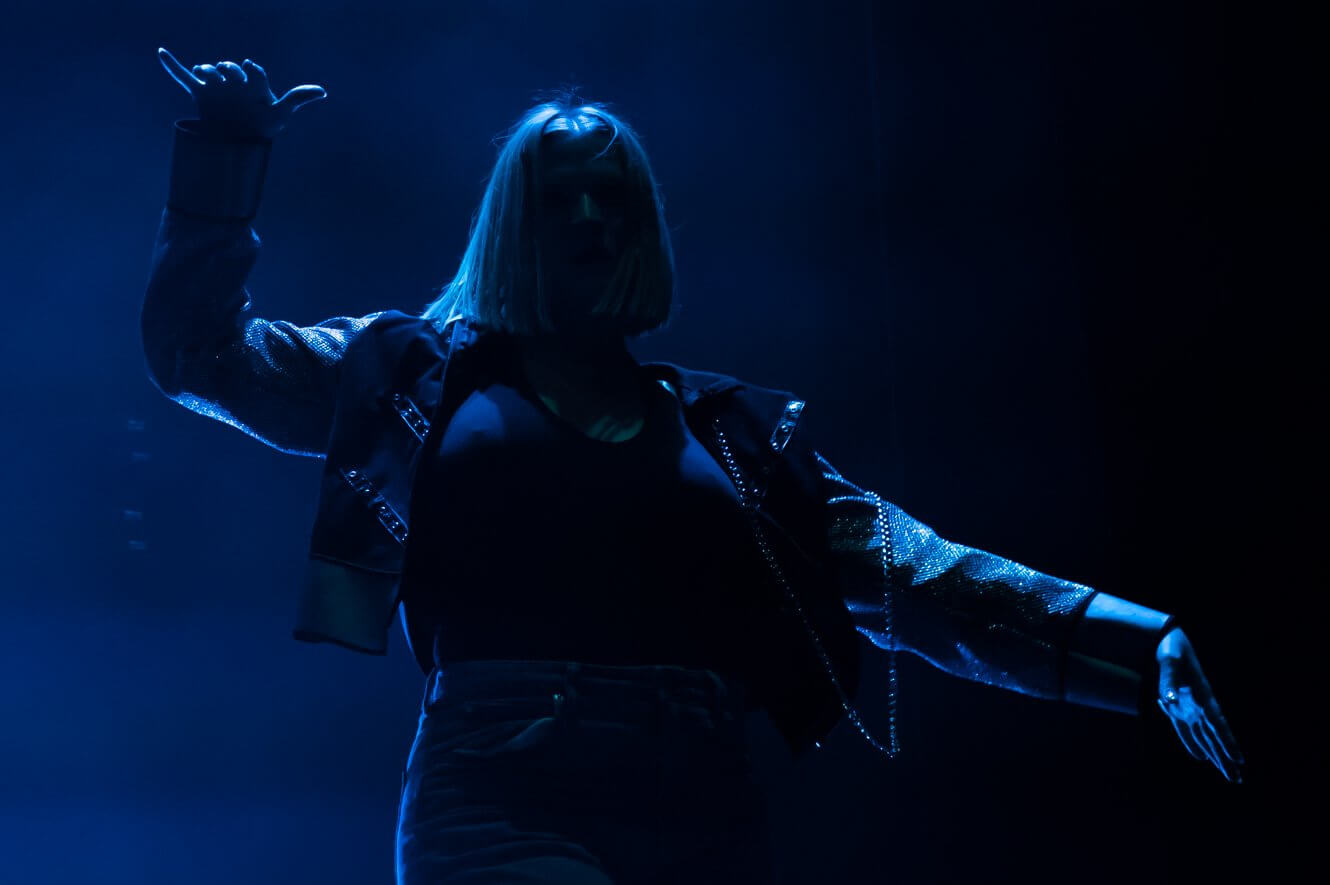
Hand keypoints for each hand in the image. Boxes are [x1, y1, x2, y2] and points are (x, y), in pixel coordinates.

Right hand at [156, 47, 326, 139]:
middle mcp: (234, 82)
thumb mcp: (281, 112)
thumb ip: (298, 98)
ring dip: (207, 70)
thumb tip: (323, 91)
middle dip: (228, 69)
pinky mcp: (200, 95)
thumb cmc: (264, 126)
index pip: (253, 72)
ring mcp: (216, 87)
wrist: (240, 143)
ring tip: (207, 74)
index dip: (251, 70)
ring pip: (208, 71)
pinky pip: (183, 77)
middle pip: (229, 68)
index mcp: (253, 84)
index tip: (250, 69)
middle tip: (229, 75)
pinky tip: (162, 53)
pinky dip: (173, 66)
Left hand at [1155, 627, 1244, 782]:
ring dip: (1215, 755)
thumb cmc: (1171, 649)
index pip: (1217, 722)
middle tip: (1237, 779)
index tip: (1238, 758)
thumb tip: (1169, 701)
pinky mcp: (1181, 705)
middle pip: (1214, 735)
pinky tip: (1201, 758)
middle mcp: (1200, 703)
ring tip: (1229, 775)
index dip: (1227, 741)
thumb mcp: (1168, 660)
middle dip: (1225, 757)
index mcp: (1202, 694)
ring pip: (1205, 736)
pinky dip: (1192, 743)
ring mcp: (1192, 706)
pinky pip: (1187, 729)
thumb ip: (1169, 680)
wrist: (1169, 639)